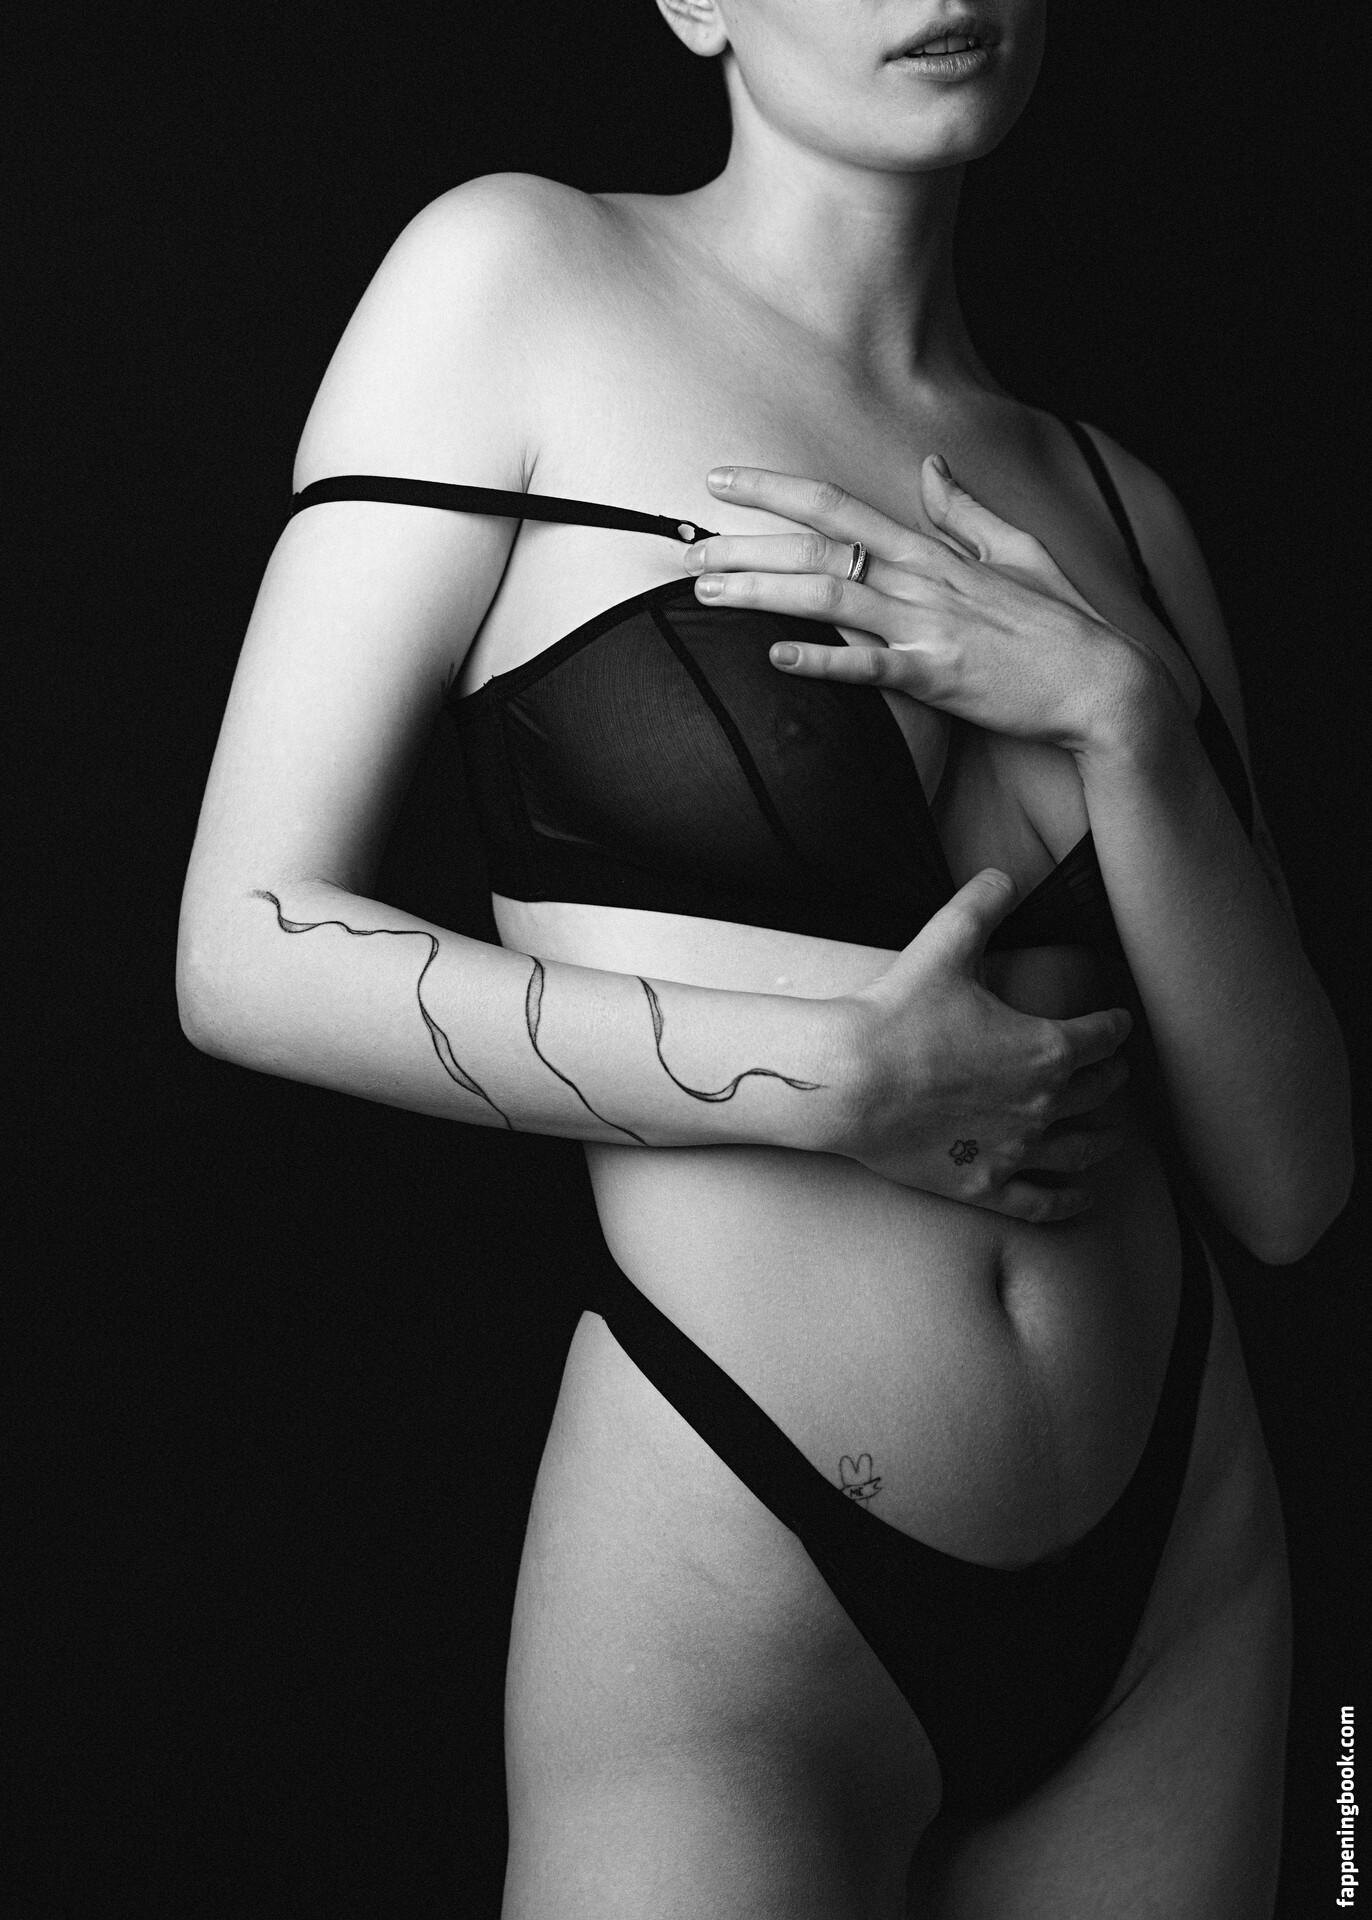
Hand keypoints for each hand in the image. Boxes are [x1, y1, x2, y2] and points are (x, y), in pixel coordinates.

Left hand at [685, 459, 1165, 754]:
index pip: (837, 507)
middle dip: (744, 546)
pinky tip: (774, 657)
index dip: (774, 489)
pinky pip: (870, 668)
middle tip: (685, 548)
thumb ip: (965, 510)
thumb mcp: (1017, 550)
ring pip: (830, 599)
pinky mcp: (938, 677)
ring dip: (762, 593)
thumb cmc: (1062, 623)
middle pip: (816, 551)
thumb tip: (928, 466)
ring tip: (706, 593)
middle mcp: (922, 581)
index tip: (720, 480)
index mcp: (932, 551)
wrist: (1105, 684)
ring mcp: (928, 628)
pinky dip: (824, 660)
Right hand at [824, 868, 1132, 1218]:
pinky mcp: (983, 1185)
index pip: (1102, 1037)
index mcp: (1046, 1049)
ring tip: (1114, 1136)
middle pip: (1097, 1093)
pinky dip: (1071, 1200)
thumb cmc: (897, 1014)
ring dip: (1104, 1139)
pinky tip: (1084, 1197)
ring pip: (1082, 1150)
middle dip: (1111, 1079)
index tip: (1119, 1023)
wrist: (849, 1080)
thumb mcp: (945, 944)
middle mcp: (1043, 1105)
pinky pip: (1043, 1202)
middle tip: (1114, 1073)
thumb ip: (982, 903)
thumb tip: (1004, 874)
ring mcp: (1016, 1151)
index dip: (1115, 1027)